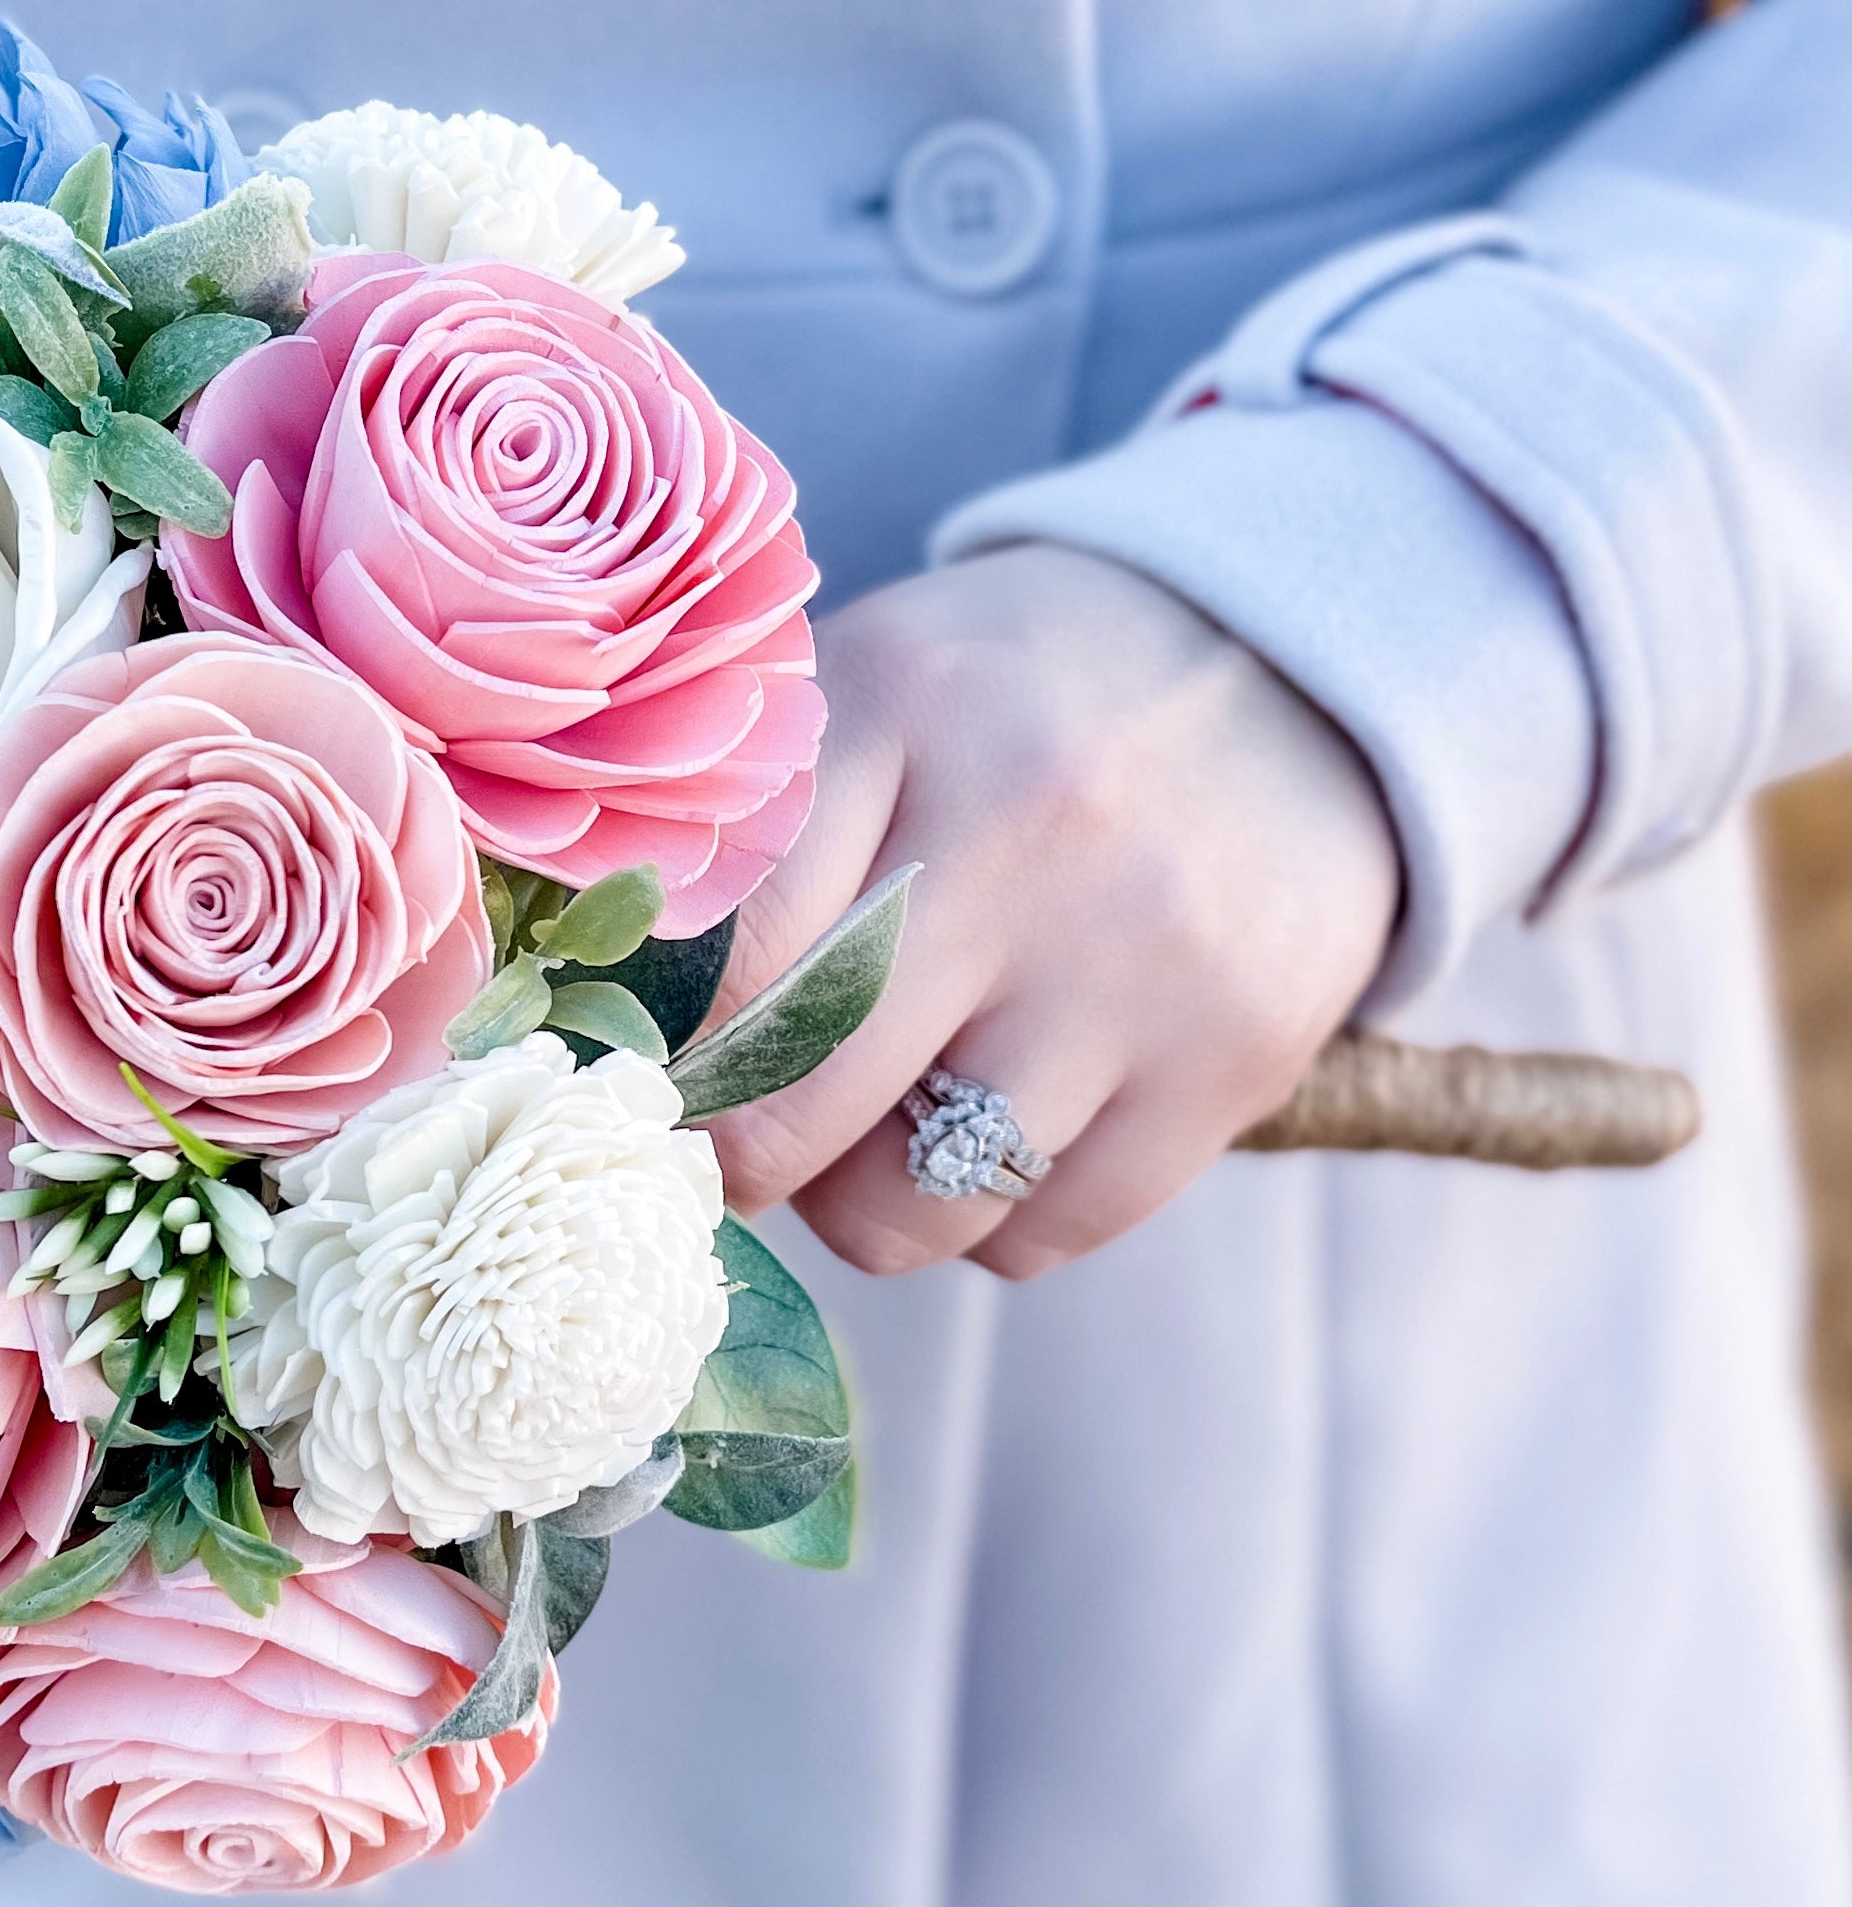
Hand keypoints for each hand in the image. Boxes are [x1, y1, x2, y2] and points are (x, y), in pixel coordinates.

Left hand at [706, 543, 1400, 1279]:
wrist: (1296, 668)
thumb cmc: (1019, 699)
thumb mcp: (877, 686)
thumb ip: (749, 816)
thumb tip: (609, 1003)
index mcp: (908, 711)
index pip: (721, 955)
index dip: (663, 1056)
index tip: (646, 1081)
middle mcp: (1030, 832)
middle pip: (800, 1101)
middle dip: (740, 1157)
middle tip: (736, 1142)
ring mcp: (1142, 960)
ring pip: (918, 1206)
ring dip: (863, 1207)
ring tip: (872, 1136)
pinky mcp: (1236, 1060)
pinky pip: (1042, 1238)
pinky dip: (987, 1223)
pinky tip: (991, 1134)